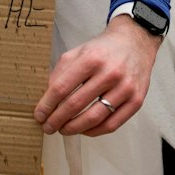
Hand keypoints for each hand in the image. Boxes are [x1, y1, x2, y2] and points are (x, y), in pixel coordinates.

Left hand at [33, 13, 160, 136]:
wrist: (135, 43)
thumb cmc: (104, 49)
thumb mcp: (78, 52)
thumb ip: (61, 72)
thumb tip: (47, 100)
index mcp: (91, 59)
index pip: (61, 88)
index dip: (47, 105)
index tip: (39, 115)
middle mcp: (109, 73)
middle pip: (75, 105)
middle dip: (57, 120)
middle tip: (48, 127)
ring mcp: (125, 88)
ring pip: (93, 118)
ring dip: (73, 129)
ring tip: (63, 130)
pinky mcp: (136, 101)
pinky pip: (111, 125)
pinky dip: (94, 131)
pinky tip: (84, 130)